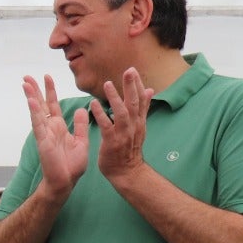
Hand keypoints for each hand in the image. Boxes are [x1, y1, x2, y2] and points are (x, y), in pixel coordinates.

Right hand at [22, 74, 88, 198]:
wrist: (66, 181)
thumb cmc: (72, 165)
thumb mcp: (81, 141)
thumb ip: (81, 125)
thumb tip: (82, 109)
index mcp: (59, 127)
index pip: (53, 105)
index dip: (50, 91)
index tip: (46, 77)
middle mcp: (50, 128)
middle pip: (41, 105)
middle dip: (35, 90)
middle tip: (27, 76)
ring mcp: (44, 134)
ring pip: (37, 111)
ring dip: (31, 97)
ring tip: (25, 83)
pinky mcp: (43, 141)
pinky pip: (38, 124)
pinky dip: (34, 112)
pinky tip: (31, 101)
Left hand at [90, 67, 155, 187]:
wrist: (127, 172)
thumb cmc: (129, 148)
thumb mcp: (139, 126)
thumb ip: (143, 108)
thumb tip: (150, 90)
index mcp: (139, 121)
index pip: (141, 99)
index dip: (137, 85)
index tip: (132, 70)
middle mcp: (134, 125)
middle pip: (134, 103)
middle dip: (131, 86)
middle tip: (128, 70)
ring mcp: (123, 134)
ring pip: (122, 113)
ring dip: (115, 98)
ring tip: (107, 84)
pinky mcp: (112, 142)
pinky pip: (106, 126)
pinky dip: (101, 115)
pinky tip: (93, 105)